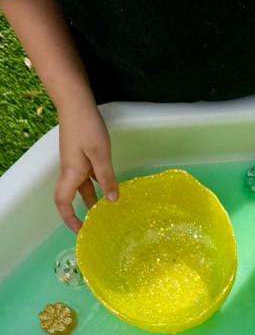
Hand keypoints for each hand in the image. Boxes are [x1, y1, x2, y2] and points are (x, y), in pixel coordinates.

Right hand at [54, 98, 117, 231]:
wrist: (75, 103)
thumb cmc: (86, 127)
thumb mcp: (100, 154)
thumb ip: (106, 178)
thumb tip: (112, 200)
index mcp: (71, 173)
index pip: (62, 202)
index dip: (69, 218)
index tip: (80, 231)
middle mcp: (70, 171)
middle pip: (71, 197)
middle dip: (80, 213)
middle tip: (94, 227)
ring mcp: (74, 163)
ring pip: (81, 187)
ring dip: (91, 200)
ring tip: (106, 212)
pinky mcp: (80, 155)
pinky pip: (86, 176)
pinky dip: (95, 186)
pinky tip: (109, 189)